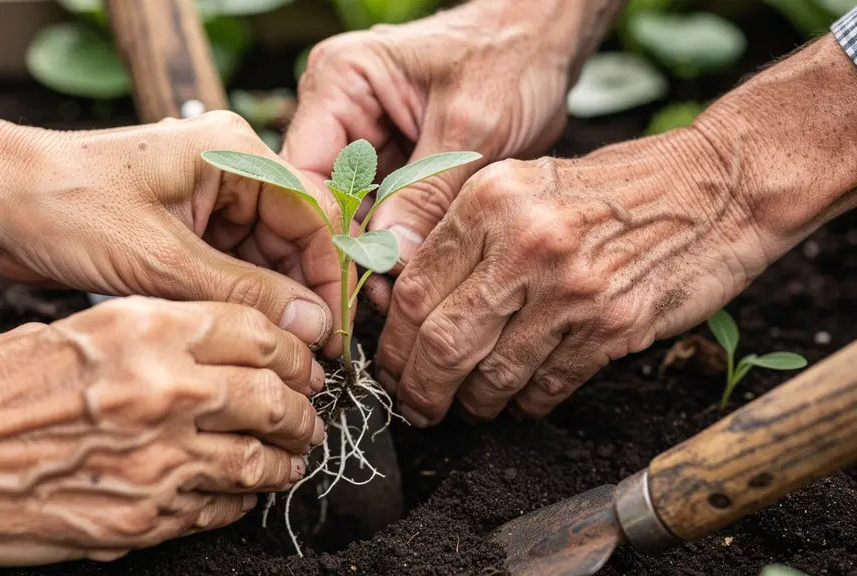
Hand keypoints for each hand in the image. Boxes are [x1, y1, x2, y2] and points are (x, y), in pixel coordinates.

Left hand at [0, 112, 346, 355]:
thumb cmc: (62, 208)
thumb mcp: (160, 260)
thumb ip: (244, 293)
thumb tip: (313, 325)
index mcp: (235, 154)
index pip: (314, 213)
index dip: (328, 277)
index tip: (333, 333)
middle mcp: (231, 169)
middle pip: (294, 238)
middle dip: (300, 297)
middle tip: (307, 358)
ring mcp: (209, 197)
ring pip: (265, 258)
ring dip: (269, 304)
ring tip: (273, 356)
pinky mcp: (187, 224)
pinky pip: (232, 265)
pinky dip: (237, 301)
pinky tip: (238, 337)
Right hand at [0, 298, 324, 565]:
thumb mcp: (79, 327)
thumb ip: (156, 335)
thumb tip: (212, 351)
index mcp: (150, 331)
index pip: (258, 330)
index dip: (292, 348)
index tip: (300, 361)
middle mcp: (168, 392)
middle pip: (274, 397)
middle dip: (301, 408)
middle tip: (306, 414)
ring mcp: (162, 460)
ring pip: (259, 460)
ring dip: (285, 459)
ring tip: (291, 458)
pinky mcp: (146, 517)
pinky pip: (219, 508)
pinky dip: (241, 499)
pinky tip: (243, 492)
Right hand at [283, 0, 617, 293]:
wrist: (547, 39)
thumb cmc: (512, 53)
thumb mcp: (471, 124)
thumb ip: (426, 191)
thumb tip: (389, 259)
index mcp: (340, 80)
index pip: (303, 170)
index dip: (319, 231)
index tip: (344, 284)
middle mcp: (340, 109)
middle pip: (319, 197)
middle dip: (346, 252)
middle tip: (370, 305)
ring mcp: (363, 137)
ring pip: (350, 213)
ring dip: (371, 256)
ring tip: (391, 302)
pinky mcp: (392, 162)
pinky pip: (382, 214)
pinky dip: (395, 246)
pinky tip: (406, 281)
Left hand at [376, 129, 772, 425]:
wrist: (714, 187)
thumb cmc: (611, 187)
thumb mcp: (524, 183)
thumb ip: (465, 235)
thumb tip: (405, 303)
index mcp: (490, 199)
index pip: (414, 290)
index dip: (393, 343)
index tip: (392, 365)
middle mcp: (526, 241)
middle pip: (443, 342)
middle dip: (420, 388)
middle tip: (416, 405)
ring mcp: (572, 287)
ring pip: (493, 375)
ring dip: (472, 404)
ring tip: (468, 407)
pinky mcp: (614, 326)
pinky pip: (547, 386)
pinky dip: (525, 404)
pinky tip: (518, 402)